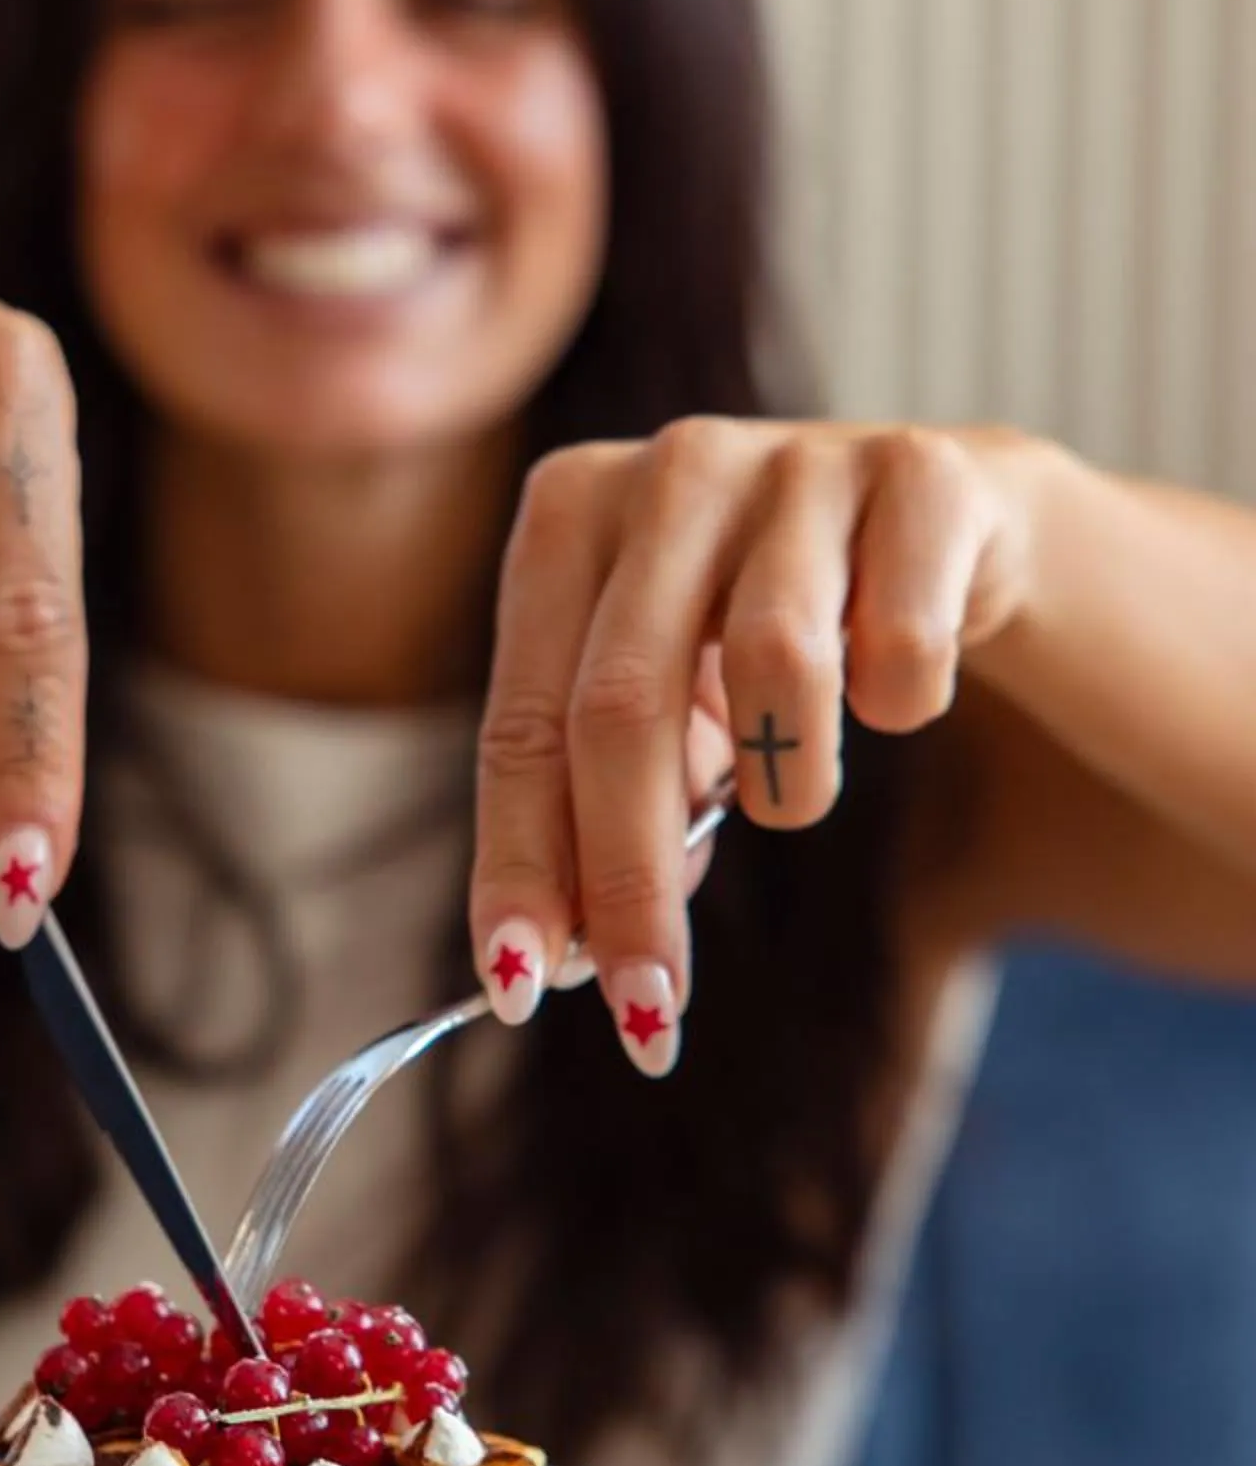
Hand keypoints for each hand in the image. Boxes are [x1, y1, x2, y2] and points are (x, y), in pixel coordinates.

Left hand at [470, 419, 1032, 1067]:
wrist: (950, 525)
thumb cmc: (764, 629)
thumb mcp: (665, 707)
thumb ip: (601, 808)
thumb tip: (563, 956)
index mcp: (568, 513)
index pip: (524, 722)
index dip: (520, 863)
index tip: (514, 984)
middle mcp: (670, 467)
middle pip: (620, 708)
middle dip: (629, 881)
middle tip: (650, 1007)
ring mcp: (799, 459)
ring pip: (770, 670)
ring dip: (788, 787)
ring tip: (800, 792)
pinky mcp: (926, 474)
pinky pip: (903, 649)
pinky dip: (902, 705)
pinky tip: (898, 690)